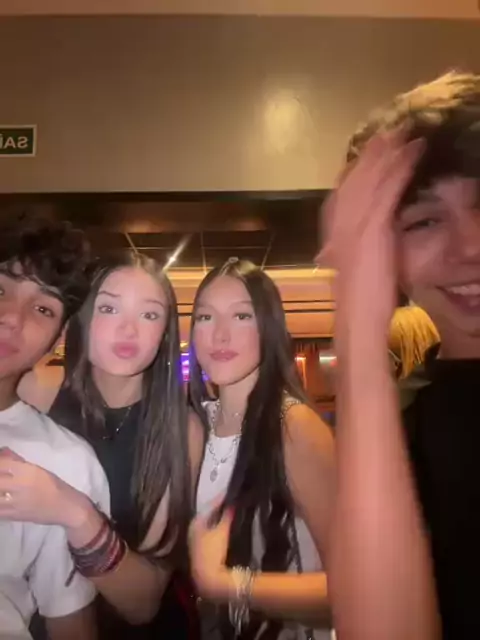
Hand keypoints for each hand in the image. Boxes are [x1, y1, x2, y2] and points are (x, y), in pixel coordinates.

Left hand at [0, 447, 89, 527]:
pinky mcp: (12, 516)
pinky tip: (2, 499)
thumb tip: (2, 452)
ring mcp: (14, 503)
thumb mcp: (37, 469)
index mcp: (27, 472)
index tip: (1, 463)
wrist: (63, 507)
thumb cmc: (53, 485)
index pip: (2, 464)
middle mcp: (19, 486)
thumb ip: (18, 461)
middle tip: (2, 476)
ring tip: (3, 488)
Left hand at [188, 508, 233, 600]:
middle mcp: (193, 528)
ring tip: (230, 510)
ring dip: (218, 517)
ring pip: (208, 522)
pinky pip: (209, 531)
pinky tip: (224, 525)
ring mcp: (195, 538)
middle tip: (230, 500)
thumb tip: (233, 503)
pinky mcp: (200, 547)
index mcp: (196, 522)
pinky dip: (216, 526)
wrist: (208, 578)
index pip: (209, 505)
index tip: (229, 491)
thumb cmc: (213, 551)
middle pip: (208, 513)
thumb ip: (227, 516)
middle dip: (219, 507)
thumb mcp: (222, 531)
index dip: (220, 499)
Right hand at [319, 130, 423, 335]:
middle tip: (386, 130)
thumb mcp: (352, 267)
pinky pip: (389, 191)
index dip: (357, 170)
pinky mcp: (374, 228)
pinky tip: (412, 152)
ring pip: (372, 179)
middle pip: (356, 179)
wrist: (357, 317)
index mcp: (336, 232)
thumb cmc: (358, 300)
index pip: (344, 193)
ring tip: (403, 132)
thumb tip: (347, 243)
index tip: (369, 153)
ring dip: (388, 153)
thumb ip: (351, 249)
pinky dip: (401, 168)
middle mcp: (342, 222)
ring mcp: (356, 223)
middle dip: (372, 154)